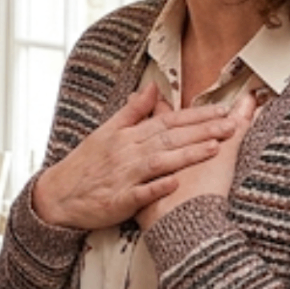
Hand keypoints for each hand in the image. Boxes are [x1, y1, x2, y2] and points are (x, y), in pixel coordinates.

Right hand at [31, 83, 241, 230]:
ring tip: (214, 148)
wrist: (58, 196)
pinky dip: (157, 187)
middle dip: (202, 131)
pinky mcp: (119, 201)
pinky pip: (141, 193)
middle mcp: (128, 153)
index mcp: (127, 136)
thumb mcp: (106, 131)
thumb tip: (152, 88)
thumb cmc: (85, 165)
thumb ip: (132, 111)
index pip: (167, 121)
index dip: (196, 116)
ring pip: (160, 162)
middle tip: (232, 125)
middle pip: (170, 138)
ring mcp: (124, 177)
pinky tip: (176, 182)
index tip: (223, 110)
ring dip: (187, 155)